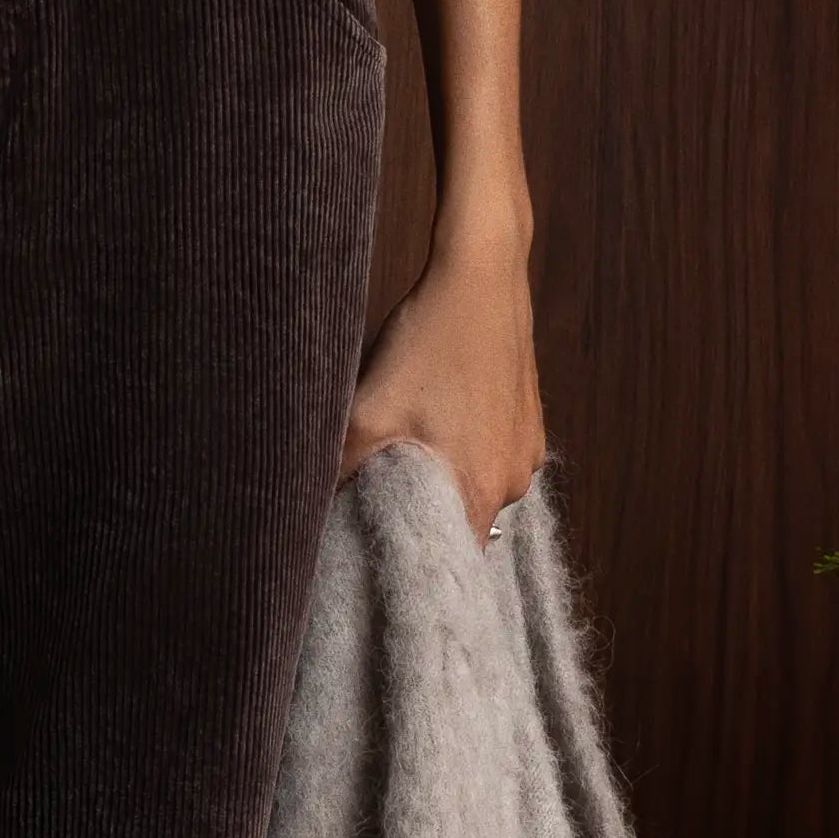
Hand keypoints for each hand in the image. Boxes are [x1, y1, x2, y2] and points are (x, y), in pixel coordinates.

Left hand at [338, 224, 545, 547]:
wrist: (481, 275)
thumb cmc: (428, 342)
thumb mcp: (368, 410)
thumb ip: (340, 472)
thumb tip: (310, 513)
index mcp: (480, 490)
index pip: (448, 561)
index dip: (411, 561)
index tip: (379, 556)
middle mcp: (514, 481)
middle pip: (459, 524)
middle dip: (419, 514)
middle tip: (378, 489)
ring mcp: (527, 451)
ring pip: (472, 487)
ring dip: (439, 478)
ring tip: (406, 443)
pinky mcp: (528, 424)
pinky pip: (489, 457)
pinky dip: (460, 450)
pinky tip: (435, 416)